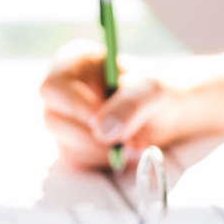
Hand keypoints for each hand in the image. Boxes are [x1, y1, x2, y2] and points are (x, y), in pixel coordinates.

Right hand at [39, 40, 190, 168]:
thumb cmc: (158, 92)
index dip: (74, 107)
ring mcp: (65, 118)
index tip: (100, 121)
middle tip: (125, 140)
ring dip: (100, 151)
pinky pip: (75, 159)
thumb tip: (102, 130)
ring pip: (64, 143)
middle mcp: (64, 90)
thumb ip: (130, 106)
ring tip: (132, 144)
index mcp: (75, 63)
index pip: (54, 87)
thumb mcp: (152, 91)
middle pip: (54, 119)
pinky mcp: (73, 143)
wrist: (169, 114)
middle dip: (91, 136)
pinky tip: (121, 151)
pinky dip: (100, 160)